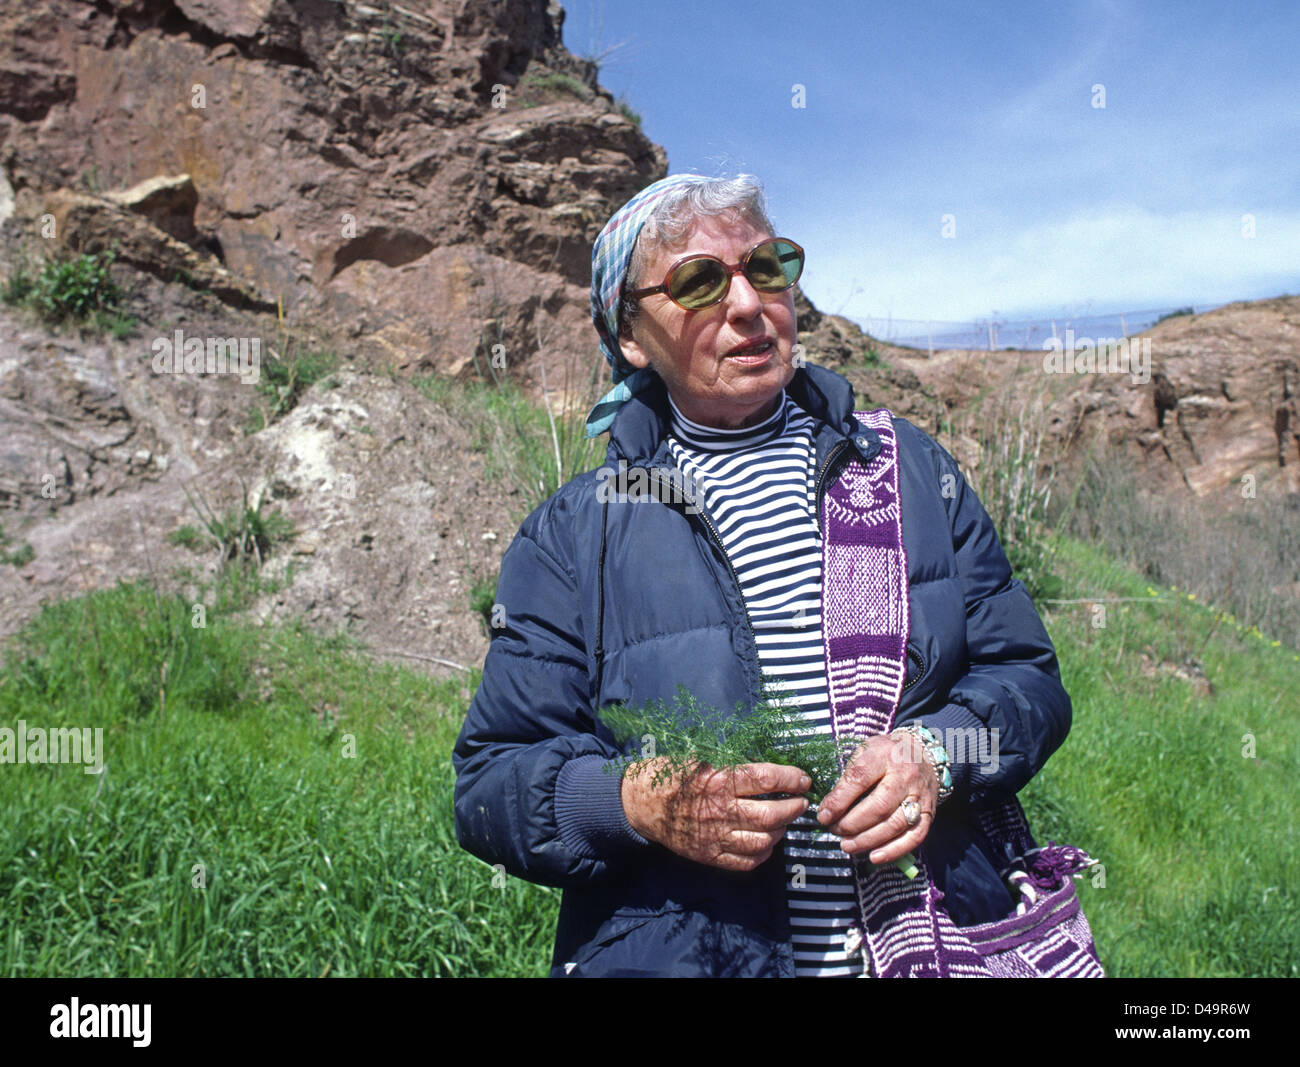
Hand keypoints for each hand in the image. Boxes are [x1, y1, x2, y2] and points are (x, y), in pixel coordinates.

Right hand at [621, 759, 810, 871]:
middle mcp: (721, 811)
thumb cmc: (670, 776)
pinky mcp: (710, 856)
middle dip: (794, 808)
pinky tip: (766, 842)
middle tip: (801, 802)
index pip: (767, 778)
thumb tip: (768, 771)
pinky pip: (746, 861)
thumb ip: (731, 768)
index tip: (803, 779)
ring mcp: (716, 837)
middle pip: (771, 814)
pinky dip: (763, 853)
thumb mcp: (699, 760)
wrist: (640, 804)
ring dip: (781, 831)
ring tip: (784, 822)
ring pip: (763, 840)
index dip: (791, 778)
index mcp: (719, 781)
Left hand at [815, 733, 938, 865]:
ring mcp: (920, 795)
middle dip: (852, 824)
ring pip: (895, 824)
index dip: (839, 801)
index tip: (824, 815)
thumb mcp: (865, 751)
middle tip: (835, 831)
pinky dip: (894, 850)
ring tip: (848, 845)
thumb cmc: (886, 754)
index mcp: (884, 755)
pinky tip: (874, 856)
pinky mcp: (930, 813)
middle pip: (878, 806)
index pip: (859, 779)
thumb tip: (829, 807)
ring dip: (868, 840)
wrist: (923, 752)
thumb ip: (850, 775)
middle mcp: (905, 775)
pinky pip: (915, 836)